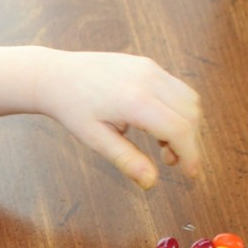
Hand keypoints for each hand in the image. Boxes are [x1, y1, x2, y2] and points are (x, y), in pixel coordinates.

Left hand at [0, 45, 201, 188]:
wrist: (56, 75)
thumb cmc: (73, 109)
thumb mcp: (96, 140)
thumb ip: (126, 160)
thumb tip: (151, 183)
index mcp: (135, 101)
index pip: (180, 129)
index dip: (191, 155)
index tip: (190, 174)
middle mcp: (148, 80)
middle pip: (191, 114)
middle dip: (189, 142)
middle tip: (168, 160)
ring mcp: (150, 68)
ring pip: (189, 100)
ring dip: (186, 125)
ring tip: (162, 144)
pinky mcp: (149, 64)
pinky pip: (177, 89)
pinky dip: (178, 110)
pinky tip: (156, 124)